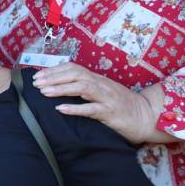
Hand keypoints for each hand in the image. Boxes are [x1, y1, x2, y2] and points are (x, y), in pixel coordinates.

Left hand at [32, 62, 160, 143]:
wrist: (149, 117)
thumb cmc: (122, 105)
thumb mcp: (103, 92)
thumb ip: (86, 88)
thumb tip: (59, 87)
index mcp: (97, 79)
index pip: (73, 68)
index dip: (54, 70)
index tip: (37, 75)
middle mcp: (101, 85)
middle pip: (75, 74)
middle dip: (53, 77)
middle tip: (35, 83)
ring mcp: (107, 98)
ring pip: (82, 87)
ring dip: (61, 88)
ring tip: (44, 92)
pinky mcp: (112, 113)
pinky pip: (92, 109)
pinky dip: (75, 108)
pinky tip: (60, 109)